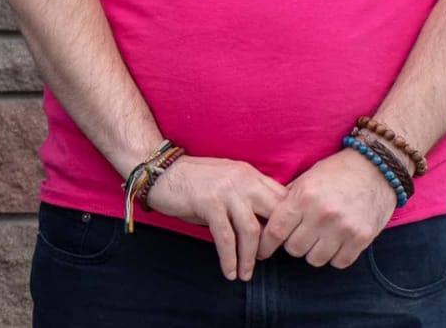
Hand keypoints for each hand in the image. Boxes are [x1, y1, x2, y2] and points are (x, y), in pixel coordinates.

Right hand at [147, 155, 287, 280]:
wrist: (158, 170)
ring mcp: (226, 190)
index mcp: (250, 174)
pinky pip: (226, 237)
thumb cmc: (192, 181)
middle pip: (274, 216)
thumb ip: (247, 196)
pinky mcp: (208, 203)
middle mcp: (243, 180)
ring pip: (252, 231)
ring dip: (251, 257)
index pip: (282, 200)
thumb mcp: (226, 181)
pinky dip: (230, 258)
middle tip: (267, 259)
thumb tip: (267, 226)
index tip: (283, 244)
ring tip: (246, 273)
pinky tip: (229, 271)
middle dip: (275, 244)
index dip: (287, 224)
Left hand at [257, 149, 397, 269]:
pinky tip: (334, 245)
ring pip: (316, 259)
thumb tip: (265, 218)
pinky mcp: (363, 238)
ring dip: (313, 253)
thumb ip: (287, 200)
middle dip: (292, 245)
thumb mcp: (305, 180)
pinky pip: (340, 262)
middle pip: (294, 248)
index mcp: (304, 197)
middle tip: (296, 237)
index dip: (266, 244)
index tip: (261, 250)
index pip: (276, 231)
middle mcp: (322, 214)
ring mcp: (344, 228)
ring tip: (316, 241)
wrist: (375, 168)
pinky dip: (334, 257)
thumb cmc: (335, 172)